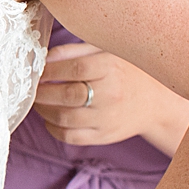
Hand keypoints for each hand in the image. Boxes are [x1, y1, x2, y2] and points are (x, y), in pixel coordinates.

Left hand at [34, 42, 188, 150]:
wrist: (156, 102)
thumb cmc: (125, 71)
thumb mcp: (105, 52)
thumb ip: (73, 51)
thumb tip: (43, 58)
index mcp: (111, 68)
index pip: (76, 68)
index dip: (51, 70)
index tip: (37, 71)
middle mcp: (111, 94)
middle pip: (67, 95)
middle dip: (42, 92)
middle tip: (32, 88)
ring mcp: (108, 118)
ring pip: (65, 118)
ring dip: (43, 110)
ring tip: (38, 102)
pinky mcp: (104, 136)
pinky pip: (71, 137)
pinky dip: (53, 129)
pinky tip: (50, 118)